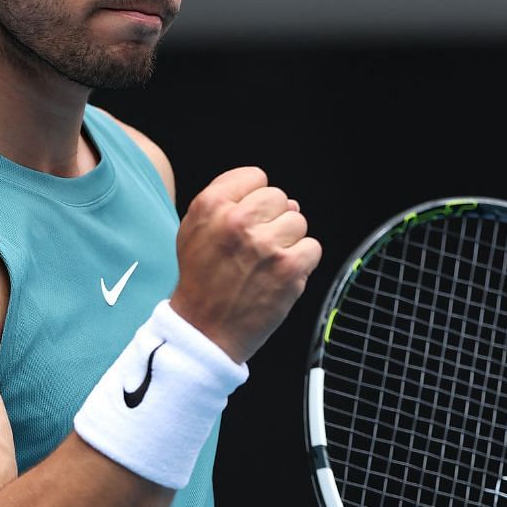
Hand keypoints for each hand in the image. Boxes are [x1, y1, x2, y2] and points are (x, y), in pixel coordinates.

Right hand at [169, 167, 321, 362]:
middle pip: (280, 198)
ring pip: (298, 222)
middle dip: (273, 220)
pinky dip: (302, 262)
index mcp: (211, 205)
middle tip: (255, 248)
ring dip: (288, 241)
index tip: (247, 221)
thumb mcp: (194, 229)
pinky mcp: (289, 268)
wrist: (203, 330)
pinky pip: (313, 247)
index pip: (255, 176)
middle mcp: (238, 221)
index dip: (255, 199)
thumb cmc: (201, 279)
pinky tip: (280, 275)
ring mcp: (266, 244)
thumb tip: (286, 200)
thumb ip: (229, 201)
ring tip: (265, 263)